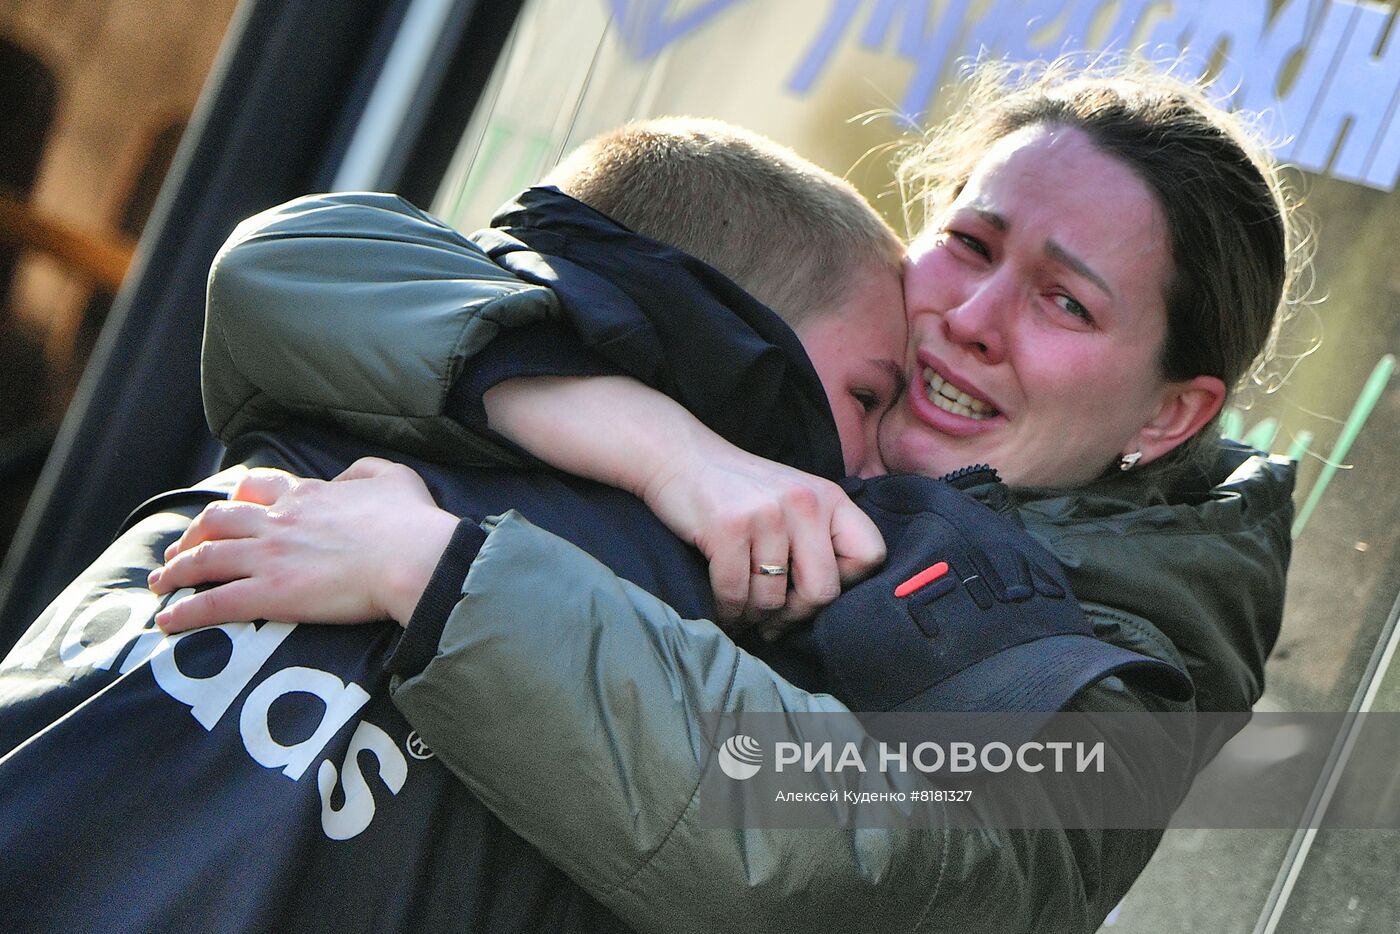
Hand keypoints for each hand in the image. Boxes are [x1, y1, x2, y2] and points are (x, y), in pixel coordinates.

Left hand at [149, 458, 457, 632]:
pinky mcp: (270, 593)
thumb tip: (344, 478)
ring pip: (205, 557)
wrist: (412, 557)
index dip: (235, 499)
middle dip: (192, 534)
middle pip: (217, 520)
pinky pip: (215, 601)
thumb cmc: (410, 522)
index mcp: (306, 494)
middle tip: (181, 551)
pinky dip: (186, 611)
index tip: (226, 513)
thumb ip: (363, 471)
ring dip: (176, 571)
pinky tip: (168, 620)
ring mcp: (270, 556)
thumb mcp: (392, 476)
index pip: (257, 488)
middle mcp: (278, 521)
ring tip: (160, 584)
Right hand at [641, 447, 885, 633]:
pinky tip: (723, 610)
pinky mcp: (727, 528)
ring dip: (754, 617)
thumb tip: (827, 606)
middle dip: (796, 615)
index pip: (870, 556)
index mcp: (829, 497)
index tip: (813, 587)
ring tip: (743, 612)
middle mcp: (805, 503)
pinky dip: (727, 612)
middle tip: (776, 620)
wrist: (678, 456)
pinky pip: (734, 595)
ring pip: (773, 600)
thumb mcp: (792, 499)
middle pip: (823, 590)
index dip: (847, 584)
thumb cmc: (737, 490)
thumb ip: (817, 537)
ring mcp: (767, 514)